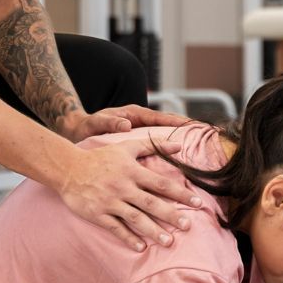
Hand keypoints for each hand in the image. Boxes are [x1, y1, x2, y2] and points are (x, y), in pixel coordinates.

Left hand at [58, 104, 192, 142]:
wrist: (77, 132)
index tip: (191, 125)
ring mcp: (140, 133)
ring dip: (178, 143)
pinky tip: (177, 168)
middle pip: (166, 125)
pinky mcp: (137, 144)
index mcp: (133, 114)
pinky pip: (155, 148)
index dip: (175, 121)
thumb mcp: (96, 123)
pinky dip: (167, 154)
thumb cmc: (87, 126)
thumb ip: (109, 122)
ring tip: (197, 152)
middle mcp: (140, 122)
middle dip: (185, 129)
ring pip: (163, 138)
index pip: (159, 117)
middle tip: (204, 135)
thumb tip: (126, 124)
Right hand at [58, 138, 204, 249]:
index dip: (180, 193)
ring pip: (135, 218)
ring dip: (153, 230)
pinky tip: (141, 247)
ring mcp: (110, 202)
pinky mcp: (98, 214)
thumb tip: (179, 144)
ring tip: (169, 242)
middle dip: (170, 215)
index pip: (161, 183)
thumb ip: (152, 145)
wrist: (68, 168)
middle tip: (187, 226)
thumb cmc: (100, 158)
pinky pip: (115, 228)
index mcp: (132, 171)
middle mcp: (123, 187)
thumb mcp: (126, 147)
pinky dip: (128, 238)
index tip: (197, 203)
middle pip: (151, 203)